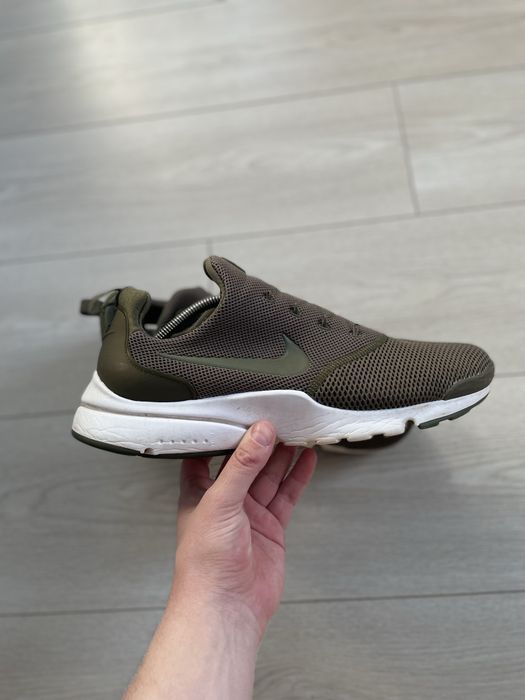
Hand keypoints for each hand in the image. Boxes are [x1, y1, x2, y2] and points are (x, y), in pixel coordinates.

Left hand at [172, 421, 316, 639]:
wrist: (226, 607)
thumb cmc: (205, 564)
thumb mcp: (220, 502)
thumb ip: (242, 466)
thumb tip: (259, 434)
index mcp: (200, 492)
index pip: (211, 453)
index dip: (226, 433)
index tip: (243, 412)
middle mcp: (225, 501)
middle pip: (247, 462)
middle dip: (263, 441)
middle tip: (280, 418)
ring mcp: (249, 514)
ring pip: (269, 476)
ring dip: (283, 456)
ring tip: (297, 431)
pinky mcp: (271, 527)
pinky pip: (286, 495)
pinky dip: (297, 477)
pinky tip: (306, 460)